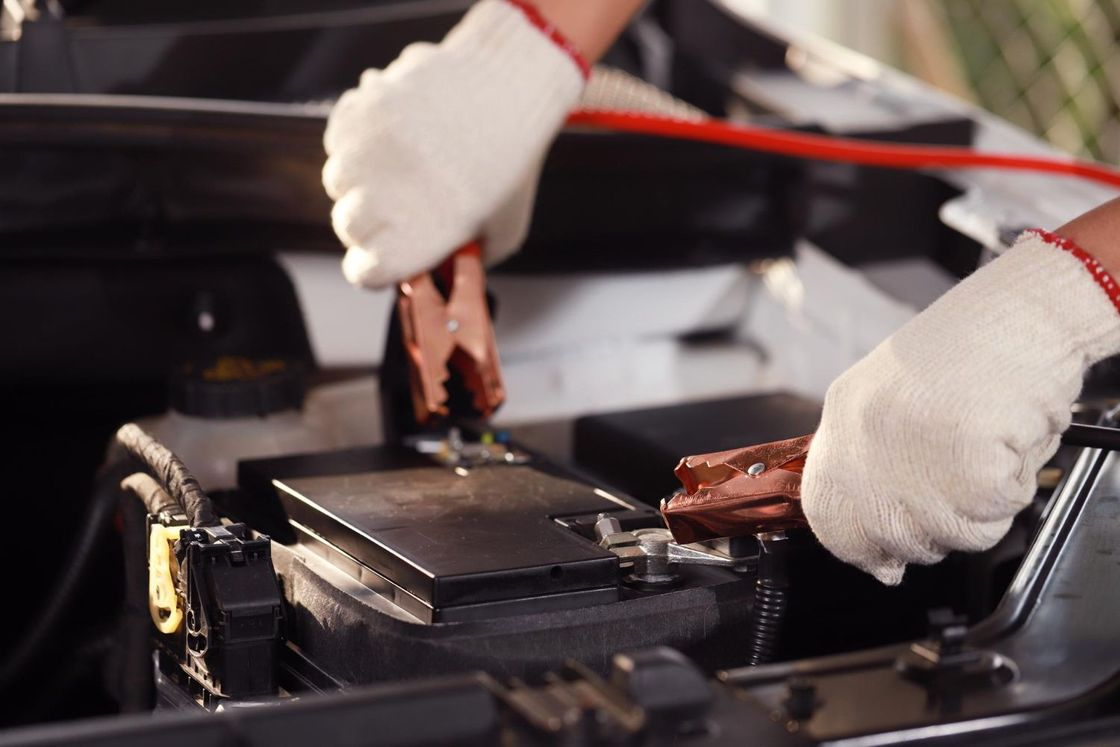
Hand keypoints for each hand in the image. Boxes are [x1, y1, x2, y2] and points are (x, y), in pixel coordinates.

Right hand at [322, 0, 585, 287]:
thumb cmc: (513, 168)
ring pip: (337, 180)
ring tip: (397, 166)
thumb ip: (464, 260)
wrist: (512, 91)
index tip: (384, 257)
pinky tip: (390, 137)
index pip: (363, 272)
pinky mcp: (362, 112)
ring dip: (360, 179)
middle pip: (348, 226)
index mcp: (418, 239)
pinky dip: (356, 139)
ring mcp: (368, 153)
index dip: (373, 267)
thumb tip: (435, 273)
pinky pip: (338, 138)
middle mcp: (383, 199)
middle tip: (397, 206)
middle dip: (368, 222)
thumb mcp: (502, 232)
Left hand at [801, 229, 1119, 583]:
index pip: (829, 519)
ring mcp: (913, 467)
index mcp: (843, 420)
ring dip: (975, 507)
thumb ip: (872, 468)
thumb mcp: (892, 400)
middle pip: (891, 539)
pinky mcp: (967, 480)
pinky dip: (1009, 491)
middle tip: (955, 481)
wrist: (1020, 316)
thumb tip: (878, 555)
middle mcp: (867, 448)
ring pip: (949, 536)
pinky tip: (1004, 443)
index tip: (880, 560)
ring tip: (983, 445)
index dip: (859, 546)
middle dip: (928, 530)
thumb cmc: (968, 348)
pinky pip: (992, 518)